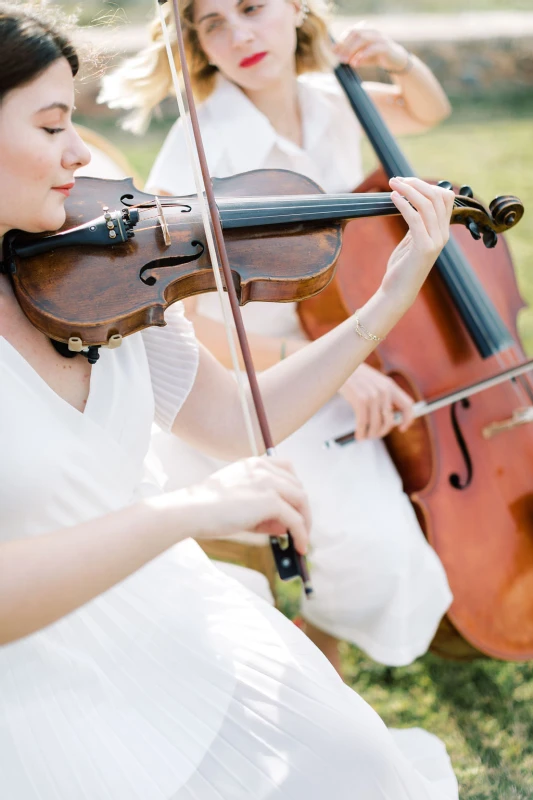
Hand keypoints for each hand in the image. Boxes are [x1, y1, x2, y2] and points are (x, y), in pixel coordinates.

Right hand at [176, 457, 310, 553]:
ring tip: (302, 540)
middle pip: (297, 485)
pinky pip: (295, 519)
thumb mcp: (239, 504)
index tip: (294, 505)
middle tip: (298, 528)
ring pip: (301, 500)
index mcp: (253, 464)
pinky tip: (300, 546)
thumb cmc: (207, 509)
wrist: (191, 510)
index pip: (286, 469)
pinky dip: (301, 533)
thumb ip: (263, 512)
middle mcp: (263, 468)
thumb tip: (286, 527)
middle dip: (300, 508)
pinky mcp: (270, 500)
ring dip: (305, 521)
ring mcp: (268, 482)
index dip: (293, 488)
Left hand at [333, 23, 410, 72]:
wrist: (396, 61)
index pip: (350, 32)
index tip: (333, 51)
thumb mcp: (362, 57)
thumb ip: (351, 56)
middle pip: (355, 33)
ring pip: (362, 39)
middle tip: (338, 57)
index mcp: (366, 31)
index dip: (341, 41)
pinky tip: (355, 63)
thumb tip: (338, 58)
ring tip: (345, 61)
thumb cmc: (377, 57)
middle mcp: (372, 32)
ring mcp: (379, 38)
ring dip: (351, 50)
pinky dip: (362, 55)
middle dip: (344, 45)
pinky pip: (372, 48)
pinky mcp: (385, 47)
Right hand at [339, 363, 413, 439]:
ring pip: (377, 424)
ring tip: (363, 437)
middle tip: (373, 435)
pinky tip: (358, 436)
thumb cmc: (351, 376)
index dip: (408, 420)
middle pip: (390, 420)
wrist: (337, 365)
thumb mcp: (371, 382)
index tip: (402, 429)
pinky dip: (361, 432)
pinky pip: (363, 423)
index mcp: (389, 385)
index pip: (408, 405)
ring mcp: (373, 395)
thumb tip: (385, 420)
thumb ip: (381, 397)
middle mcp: (384, 390)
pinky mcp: (361, 400)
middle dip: (382, 432)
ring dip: (370, 435)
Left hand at [382, 176, 453, 308]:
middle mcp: (443, 235)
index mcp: (442, 232)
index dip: (427, 185)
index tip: (406, 182)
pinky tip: (392, 197)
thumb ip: (417, 223)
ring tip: (392, 183)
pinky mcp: (423, 248)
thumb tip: (413, 203)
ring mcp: (435, 242)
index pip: (445, 198)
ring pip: (427, 204)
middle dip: (416, 183)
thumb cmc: (402, 267)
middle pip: (437, 196)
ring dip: (408, 190)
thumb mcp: (412, 240)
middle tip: (396, 179)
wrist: (398, 292)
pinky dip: (403, 204)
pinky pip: (415, 218)